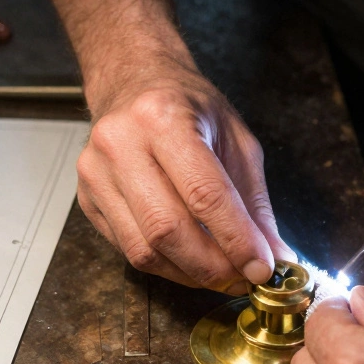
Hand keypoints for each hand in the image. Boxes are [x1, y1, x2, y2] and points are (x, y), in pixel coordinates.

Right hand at [77, 58, 293, 292]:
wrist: (132, 84)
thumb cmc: (186, 107)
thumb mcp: (235, 140)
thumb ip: (255, 202)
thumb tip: (275, 257)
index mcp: (163, 117)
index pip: (203, 194)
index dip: (236, 239)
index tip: (261, 267)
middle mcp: (121, 144)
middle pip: (167, 229)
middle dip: (212, 266)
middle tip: (241, 279)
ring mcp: (96, 173)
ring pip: (143, 250)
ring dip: (189, 274)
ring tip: (219, 274)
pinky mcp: (87, 199)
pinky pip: (127, 249)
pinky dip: (165, 266)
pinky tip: (188, 260)